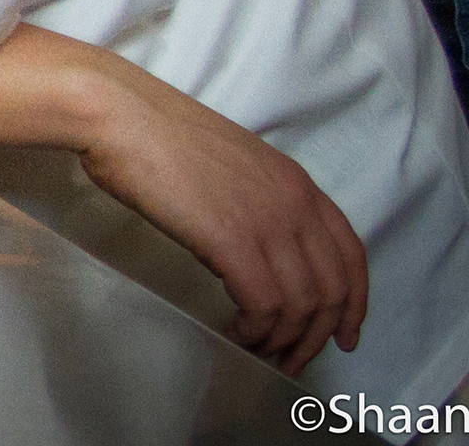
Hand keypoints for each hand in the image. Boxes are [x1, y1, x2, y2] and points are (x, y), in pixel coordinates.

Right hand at [75, 64, 367, 372]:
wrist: (120, 115)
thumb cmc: (155, 134)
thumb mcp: (229, 164)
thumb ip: (255, 199)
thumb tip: (251, 243)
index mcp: (296, 183)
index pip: (352, 255)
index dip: (354, 303)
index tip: (343, 334)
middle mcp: (294, 204)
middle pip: (333, 289)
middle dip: (318, 335)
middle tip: (292, 360)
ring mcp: (267, 221)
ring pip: (302, 304)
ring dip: (284, 340)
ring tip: (258, 351)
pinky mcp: (232, 239)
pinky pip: (265, 304)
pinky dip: (255, 330)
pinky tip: (236, 333)